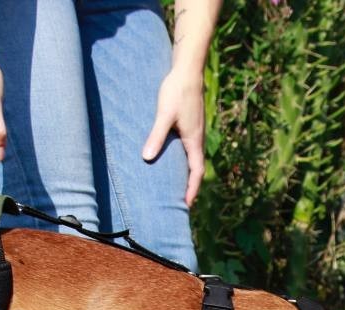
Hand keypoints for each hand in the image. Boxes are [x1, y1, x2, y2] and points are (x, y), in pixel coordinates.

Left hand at [142, 68, 204, 206]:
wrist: (187, 69)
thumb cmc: (176, 90)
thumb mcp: (164, 114)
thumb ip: (156, 135)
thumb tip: (147, 157)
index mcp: (194, 140)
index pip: (197, 172)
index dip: (192, 189)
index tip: (187, 204)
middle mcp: (197, 138)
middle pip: (196, 169)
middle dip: (190, 186)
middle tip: (181, 201)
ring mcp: (195, 131)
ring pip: (193, 158)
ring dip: (187, 173)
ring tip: (177, 185)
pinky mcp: (191, 124)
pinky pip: (190, 149)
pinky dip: (184, 160)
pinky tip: (173, 161)